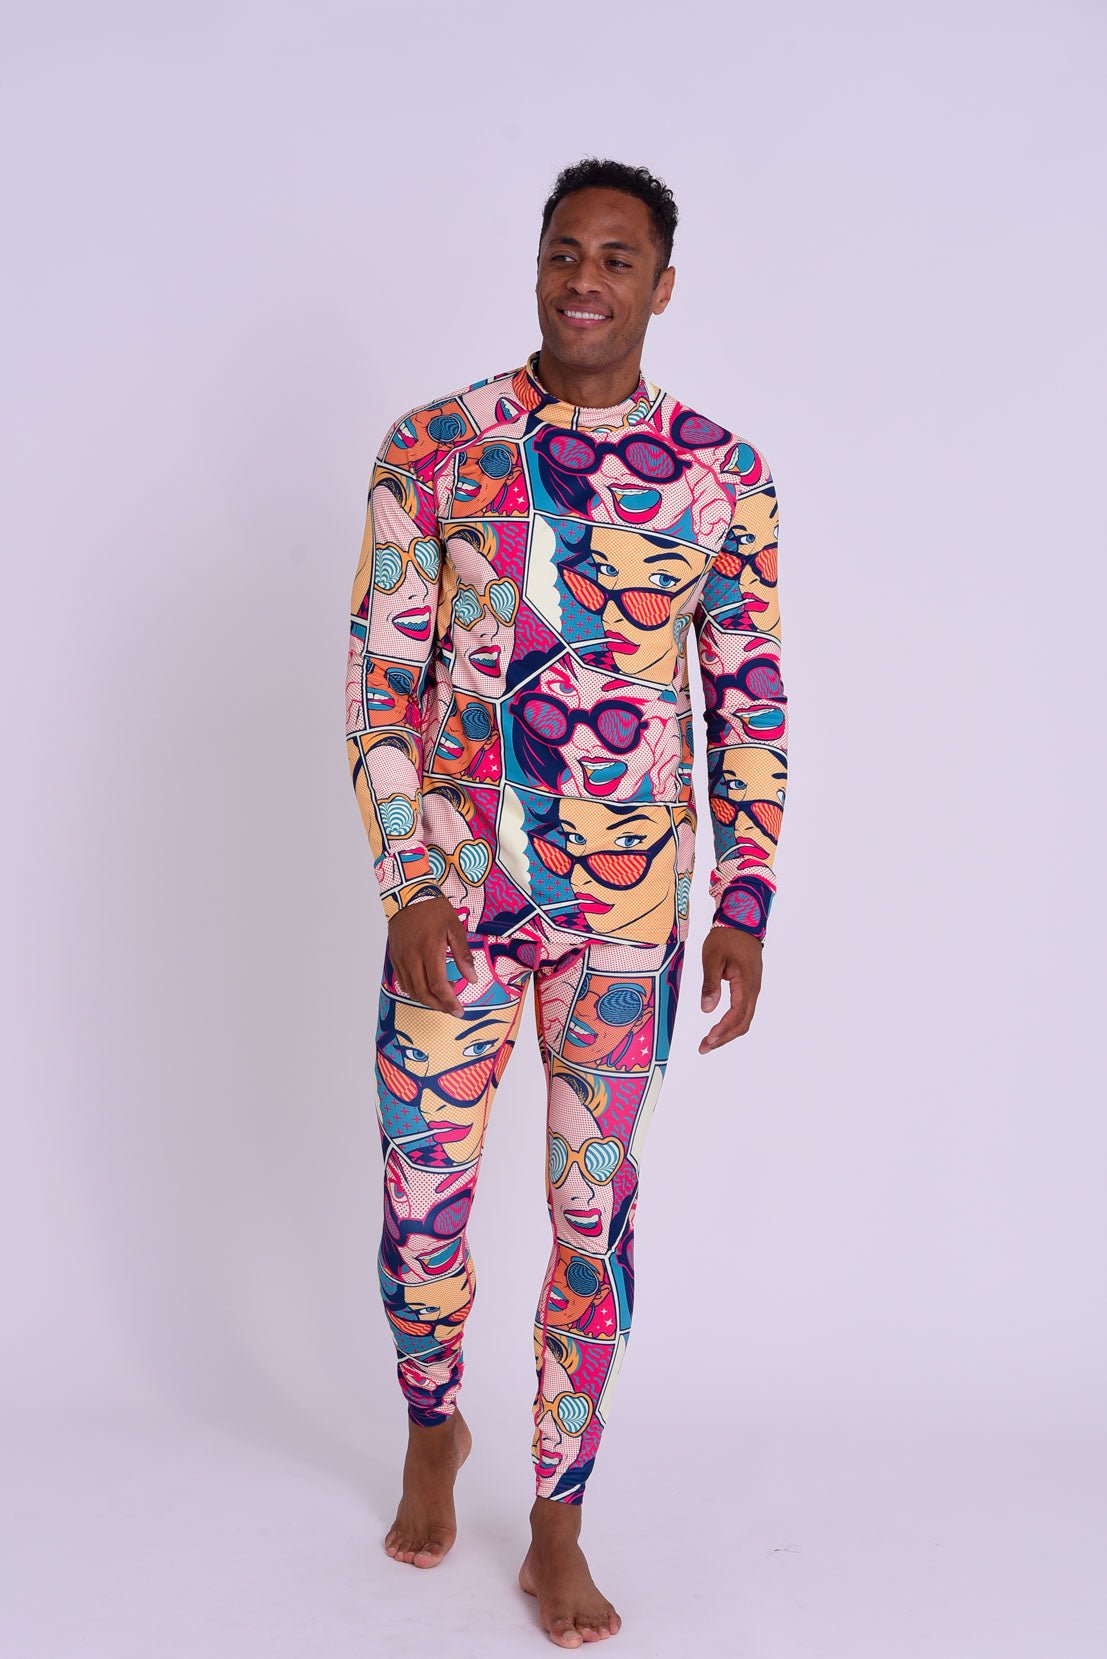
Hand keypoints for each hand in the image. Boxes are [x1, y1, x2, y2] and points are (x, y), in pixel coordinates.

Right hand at [387, 897, 478, 1014]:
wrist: (408, 895)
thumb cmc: (434, 909)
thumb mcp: (455, 928)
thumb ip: (463, 955)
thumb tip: (472, 979)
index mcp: (429, 950)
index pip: (439, 986)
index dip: (449, 1002)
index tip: (459, 1010)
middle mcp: (412, 958)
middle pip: (424, 993)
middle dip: (439, 1006)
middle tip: (452, 1008)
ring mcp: (401, 959)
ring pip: (412, 990)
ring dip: (427, 999)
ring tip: (442, 995)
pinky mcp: (394, 957)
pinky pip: (402, 982)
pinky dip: (414, 990)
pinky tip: (426, 986)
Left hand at [699, 926, 763, 1052]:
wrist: (742, 922)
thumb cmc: (726, 938)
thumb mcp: (712, 958)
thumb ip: (710, 984)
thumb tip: (707, 1010)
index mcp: (746, 984)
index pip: (736, 1015)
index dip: (722, 1030)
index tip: (708, 1040)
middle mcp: (753, 990)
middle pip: (743, 1023)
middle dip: (724, 1038)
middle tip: (704, 1047)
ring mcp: (753, 989)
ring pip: (744, 1018)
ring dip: (728, 1032)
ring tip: (709, 1041)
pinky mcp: (749, 987)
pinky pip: (744, 1010)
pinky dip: (732, 1022)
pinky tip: (719, 1027)